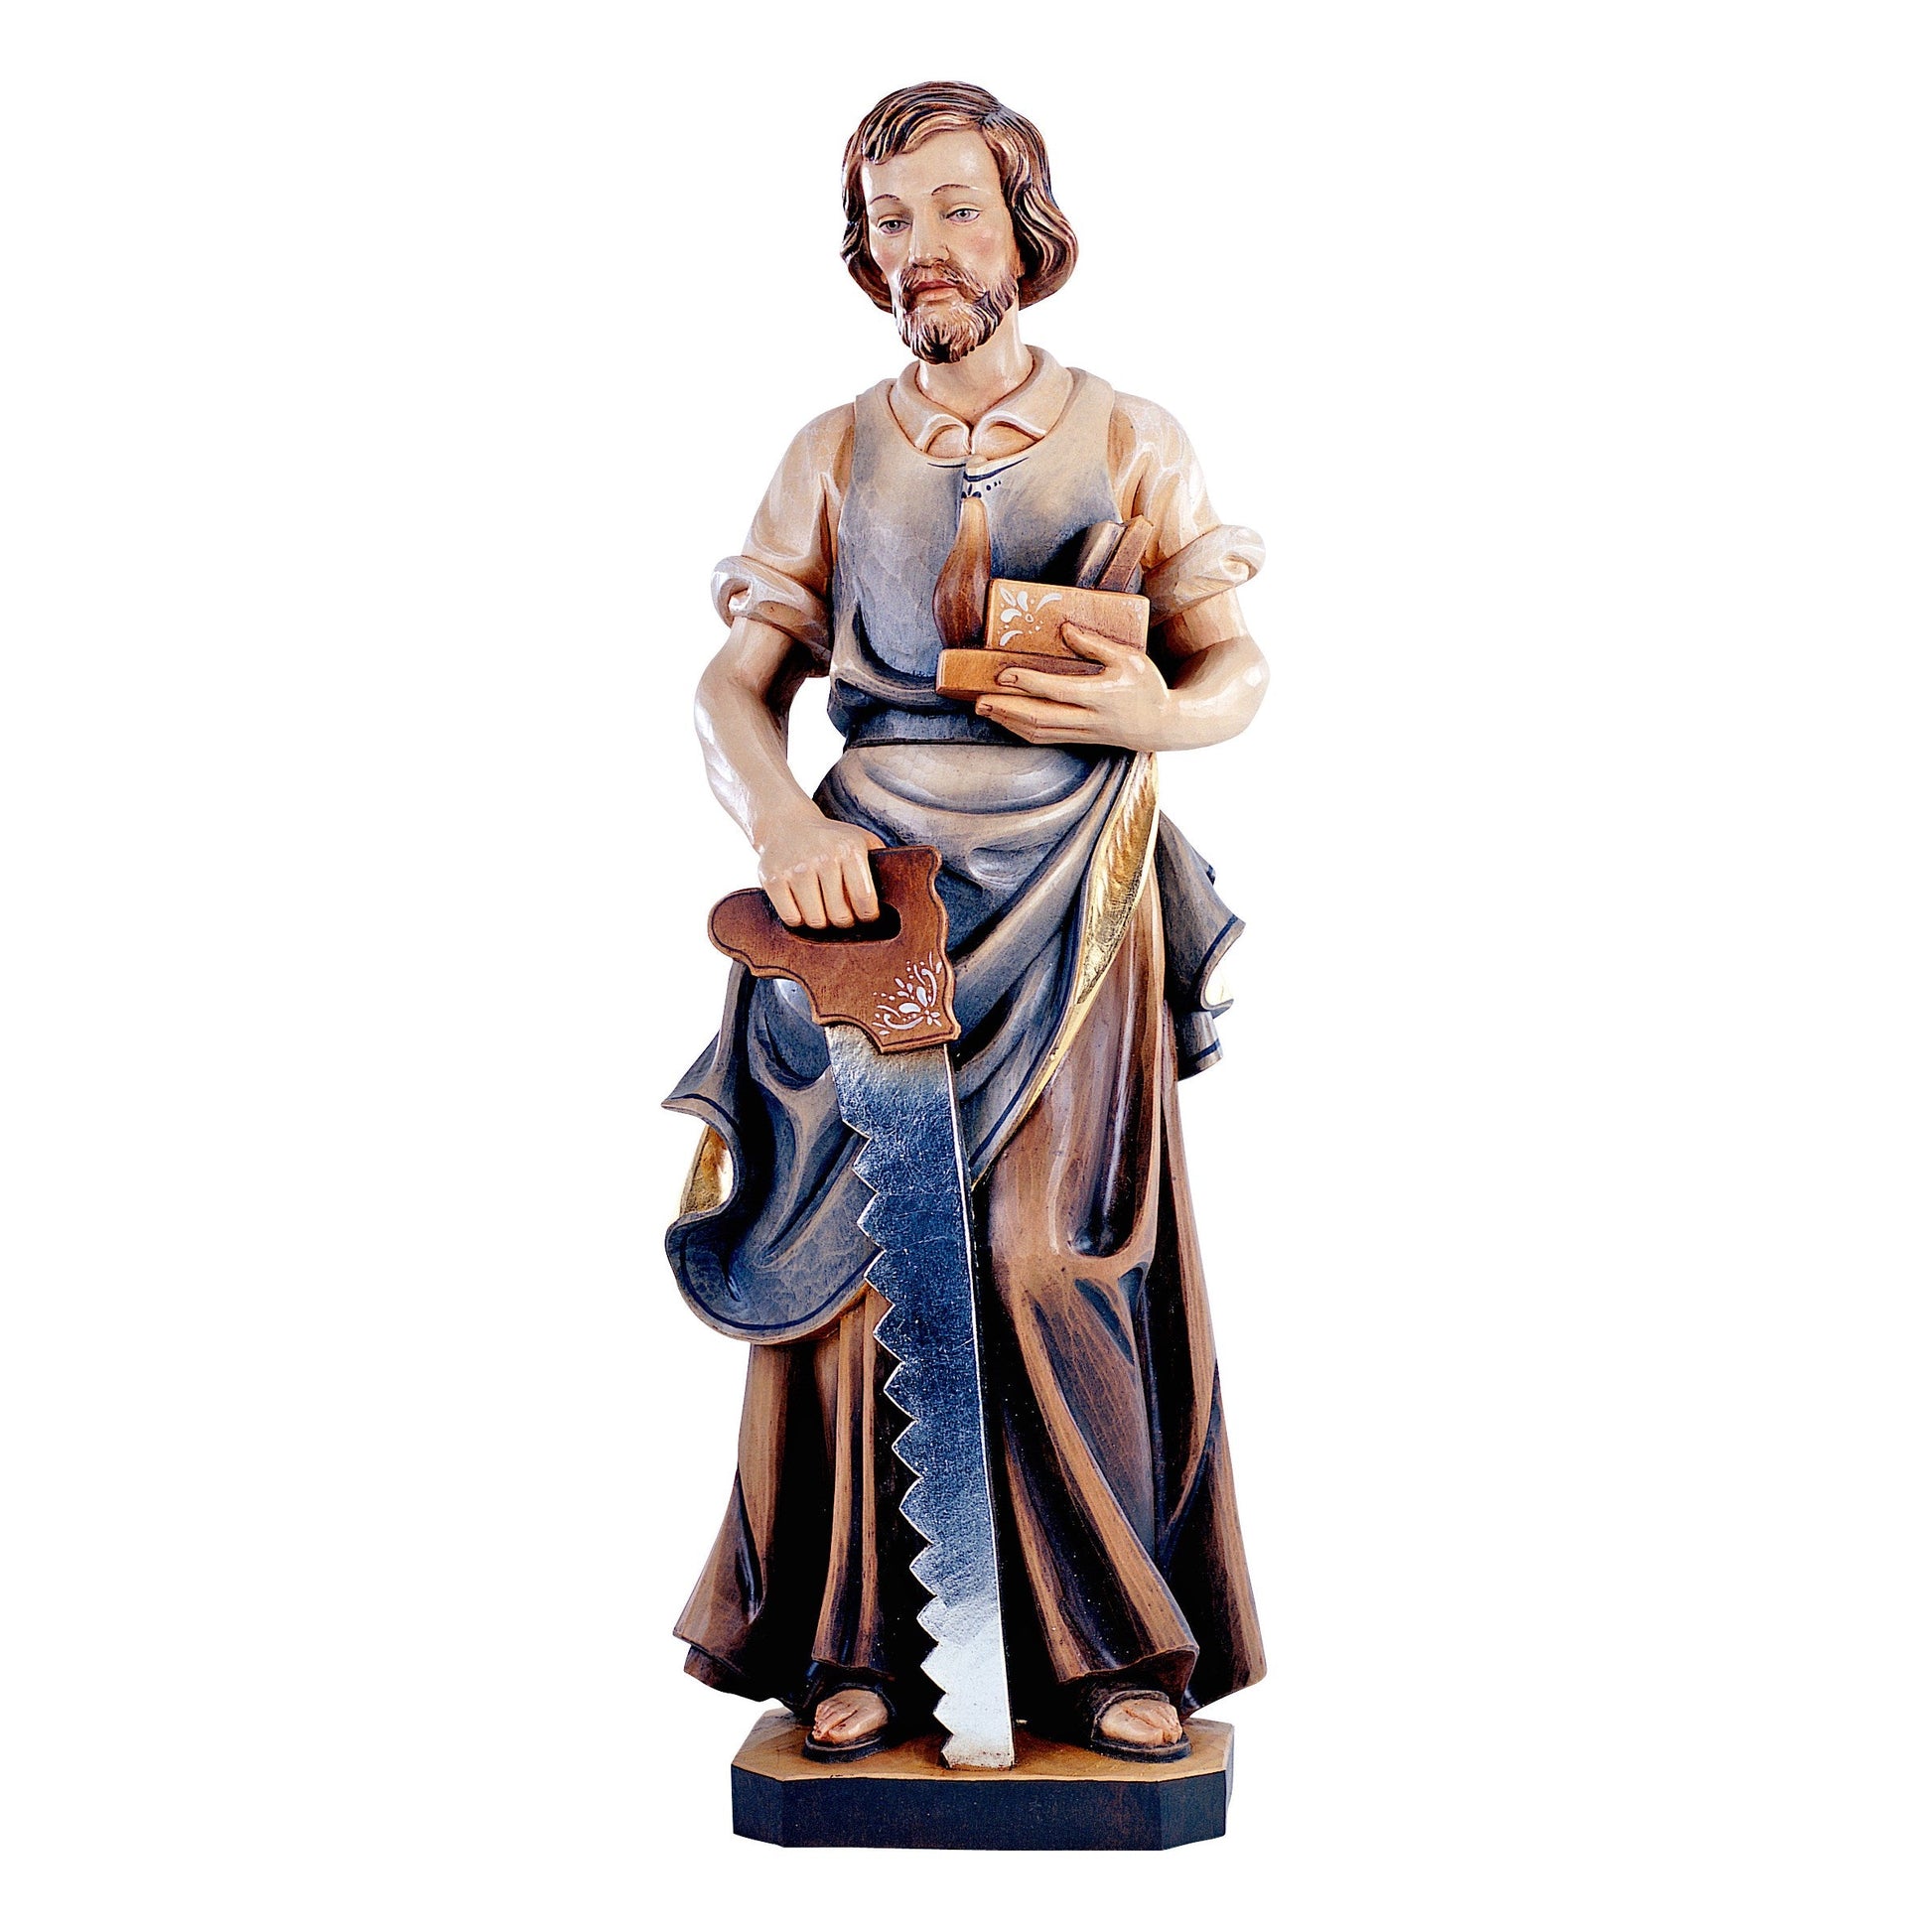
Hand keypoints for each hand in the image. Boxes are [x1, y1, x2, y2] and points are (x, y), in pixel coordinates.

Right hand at [755, 810, 883, 927]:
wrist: (785, 824)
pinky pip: (791, 918)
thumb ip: (881, 862)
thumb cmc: (830, 839)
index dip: (867, 917)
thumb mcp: (861, 840)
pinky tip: (802, 907)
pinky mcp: (772, 878)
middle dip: (843, 921)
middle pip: (839, 916)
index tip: (865, 917)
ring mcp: (796, 868)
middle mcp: (823, 857)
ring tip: (822, 910)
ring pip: (815, 920)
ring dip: (820, 922)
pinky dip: (798, 920)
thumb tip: (902, 893)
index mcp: (850, 850)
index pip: (865, 902)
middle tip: (842, 916)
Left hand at [972, 622, 1178, 750]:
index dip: (1029, 683)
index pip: (1058, 691)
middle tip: (980, 698)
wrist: (1165, 726)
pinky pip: (1047, 737)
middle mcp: (1090, 718)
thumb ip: (1095, 645)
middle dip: (1007, 709)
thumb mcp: (1129, 658)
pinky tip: (1007, 721)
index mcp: (1101, 696)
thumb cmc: (1148, 687)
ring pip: (1040, 731)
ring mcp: (1084, 733)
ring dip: (1009, 721)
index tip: (1004, 673)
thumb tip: (1064, 629)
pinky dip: (1022, 730)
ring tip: (985, 709)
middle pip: (1040, 717)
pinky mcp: (1082, 740)